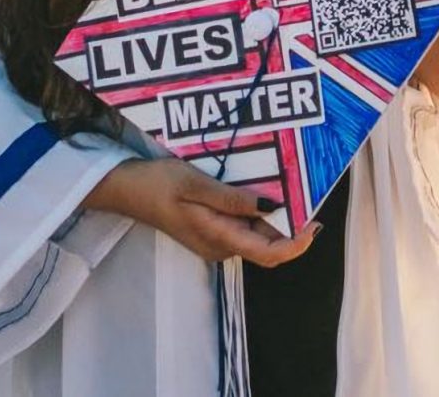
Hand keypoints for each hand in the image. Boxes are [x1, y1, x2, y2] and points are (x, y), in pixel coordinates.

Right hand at [82, 157, 321, 266]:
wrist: (124, 189)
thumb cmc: (156, 184)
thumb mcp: (195, 184)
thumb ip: (233, 198)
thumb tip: (272, 206)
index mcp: (218, 239)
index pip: (269, 253)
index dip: (297, 243)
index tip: (315, 222)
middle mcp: (220, 246)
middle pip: (267, 245)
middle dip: (292, 226)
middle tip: (306, 194)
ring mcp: (214, 239)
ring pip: (256, 235)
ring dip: (275, 218)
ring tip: (288, 186)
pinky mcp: (209, 229)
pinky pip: (243, 226)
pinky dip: (257, 212)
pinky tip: (261, 188)